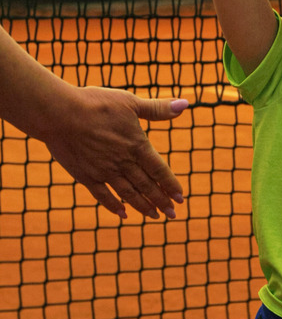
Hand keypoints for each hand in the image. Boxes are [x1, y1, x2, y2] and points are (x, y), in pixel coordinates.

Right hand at [43, 88, 189, 219]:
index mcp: (136, 145)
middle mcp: (123, 162)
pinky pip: (103, 196)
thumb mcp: (130, 102)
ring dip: (143, 206)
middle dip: (161, 201)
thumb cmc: (95, 104)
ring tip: (154, 216)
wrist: (59, 114)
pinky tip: (123, 214)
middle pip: (147, 186)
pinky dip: (114, 206)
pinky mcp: (86, 176)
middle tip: (173, 214)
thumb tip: (185, 104)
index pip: (159, 170)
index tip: (180, 198)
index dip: (171, 185)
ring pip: (129, 194)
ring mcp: (104, 171)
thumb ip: (157, 108)